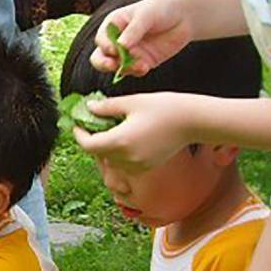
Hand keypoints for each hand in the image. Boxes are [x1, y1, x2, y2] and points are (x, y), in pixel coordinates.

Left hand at [73, 92, 201, 172]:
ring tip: (111, 129)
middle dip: (92, 140)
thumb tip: (89, 108)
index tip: (77, 125)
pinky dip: (120, 153)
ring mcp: (137, 166)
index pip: (88, 146)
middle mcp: (127, 159)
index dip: (79, 135)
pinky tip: (126, 137)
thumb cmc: (164, 108)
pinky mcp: (146, 168)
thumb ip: (107, 107)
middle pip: (98, 154)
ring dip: (106, 147)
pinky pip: (125, 164)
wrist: (192, 122)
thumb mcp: (131, 102)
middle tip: (92, 123)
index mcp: (120, 142)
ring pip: (111, 160)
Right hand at [90, 0, 196, 77]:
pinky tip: (145, 67)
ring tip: (139, 65)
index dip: (105, 46)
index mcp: (114, 24)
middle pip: (101, 56)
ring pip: (117, 67)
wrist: (184, 17)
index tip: (115, 49)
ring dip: (124, 69)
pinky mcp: (142, 62)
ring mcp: (130, 52)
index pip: (101, 39)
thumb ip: (133, 30)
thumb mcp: (146, 15)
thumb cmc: (161, 9)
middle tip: (111, 66)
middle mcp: (118, 40)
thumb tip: (120, 46)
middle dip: (103, 63)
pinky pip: (134, 71)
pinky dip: (137, 71)